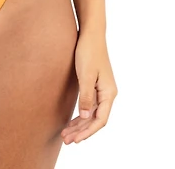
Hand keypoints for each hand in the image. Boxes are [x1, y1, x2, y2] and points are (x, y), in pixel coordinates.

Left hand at [61, 29, 117, 143]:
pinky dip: (80, 115)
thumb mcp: (86, 74)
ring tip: (66, 134)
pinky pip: (88, 106)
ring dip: (79, 124)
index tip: (76, 140)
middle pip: (95, 119)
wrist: (90, 34)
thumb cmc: (89, 51)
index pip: (100, 120)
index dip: (88, 131)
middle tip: (66, 140)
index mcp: (109, 93)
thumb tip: (85, 117)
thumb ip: (86, 96)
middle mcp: (107, 94)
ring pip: (91, 114)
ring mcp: (101, 90)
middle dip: (81, 131)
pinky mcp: (94, 86)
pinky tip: (72, 121)